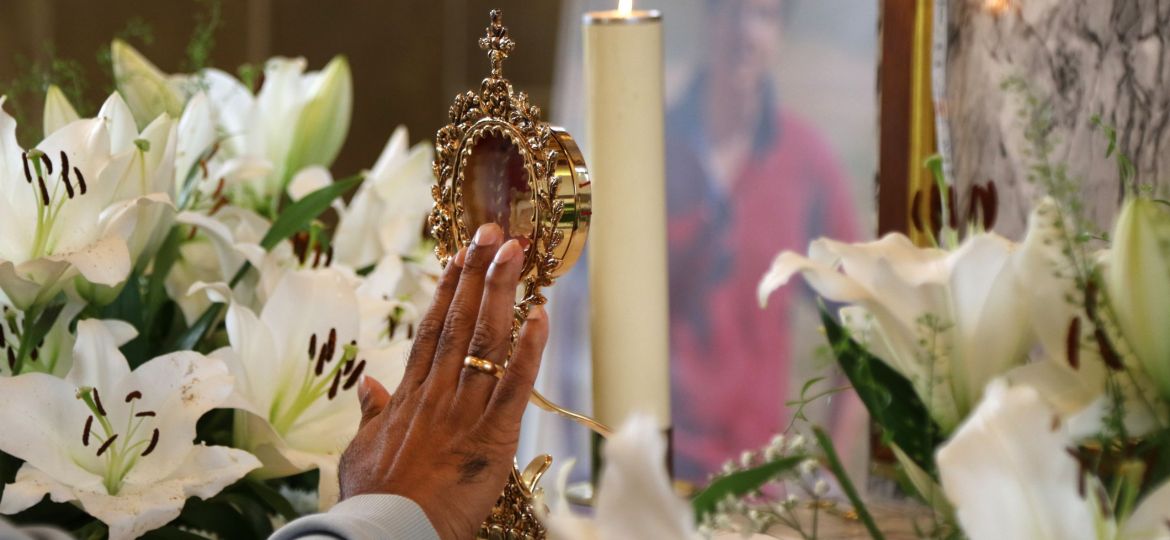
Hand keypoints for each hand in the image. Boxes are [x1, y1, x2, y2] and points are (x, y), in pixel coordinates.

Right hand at [337, 223, 548, 539]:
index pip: (432, 330)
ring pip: (486, 341)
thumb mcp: (361, 452)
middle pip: (461, 322)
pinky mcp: (493, 435)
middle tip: (494, 233)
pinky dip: (530, 351)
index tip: (458, 257)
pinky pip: (516, 386)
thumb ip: (371, 414)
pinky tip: (542, 318)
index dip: (447, 290)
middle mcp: (438, 392)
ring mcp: (464, 410)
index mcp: (409, 395)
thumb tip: (369, 385)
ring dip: (503, 294)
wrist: (387, 535)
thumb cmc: (374, 500)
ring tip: (515, 253)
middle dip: (478, 274)